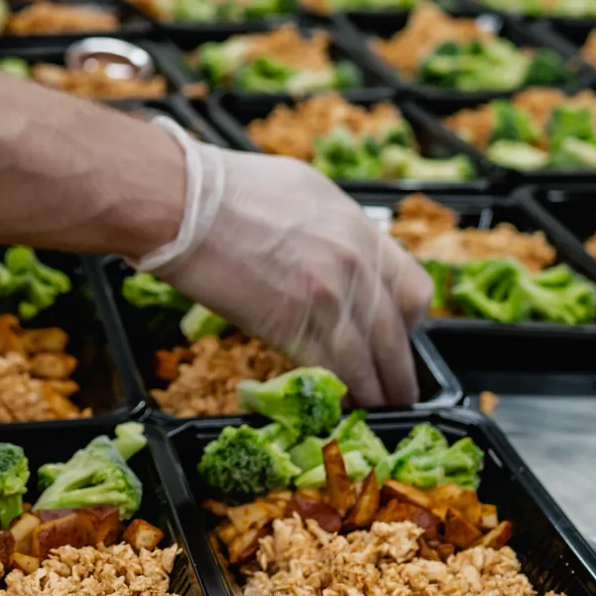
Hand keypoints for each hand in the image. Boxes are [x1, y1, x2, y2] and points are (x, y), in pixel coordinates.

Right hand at [138, 126, 432, 406]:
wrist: (185, 201)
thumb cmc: (228, 187)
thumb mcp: (305, 190)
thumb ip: (334, 228)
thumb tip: (336, 250)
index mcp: (360, 228)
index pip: (411, 288)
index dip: (409, 323)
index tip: (401, 337)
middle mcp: (354, 264)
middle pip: (394, 333)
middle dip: (399, 371)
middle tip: (399, 392)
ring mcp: (327, 297)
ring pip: (366, 359)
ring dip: (374, 391)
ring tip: (376, 408)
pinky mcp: (292, 326)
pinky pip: (330, 369)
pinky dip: (338, 391)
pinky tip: (338, 404)